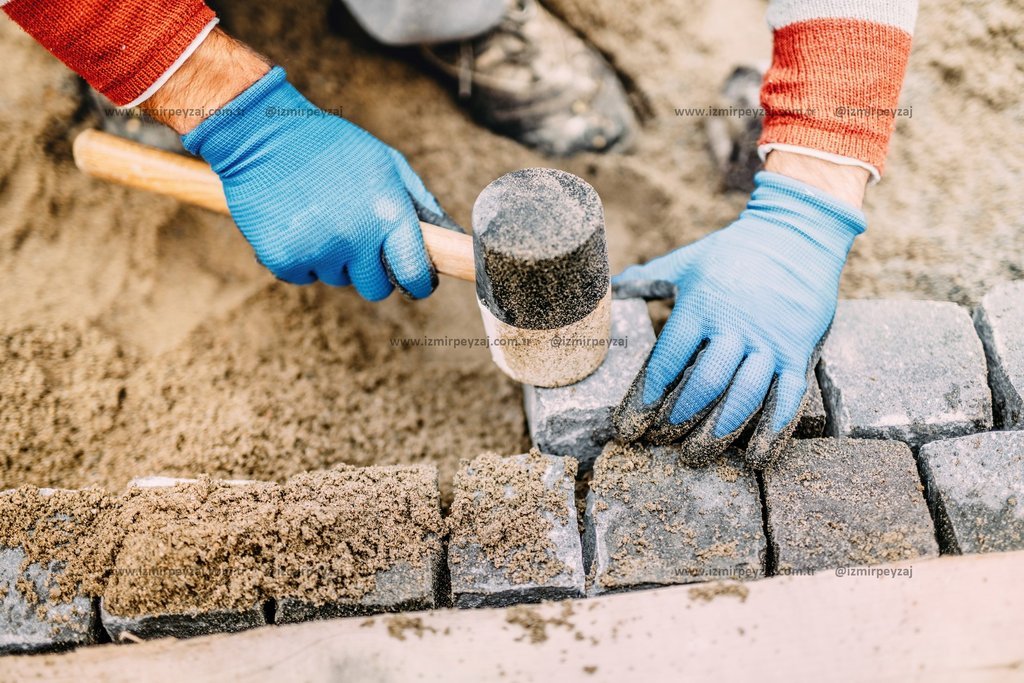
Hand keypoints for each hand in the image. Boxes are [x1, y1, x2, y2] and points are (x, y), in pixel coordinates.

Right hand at [181, 66, 458, 298]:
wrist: (261, 135)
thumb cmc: (330, 146)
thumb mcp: (386, 163)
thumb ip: (419, 203)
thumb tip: (448, 238)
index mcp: (388, 215)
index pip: (416, 276)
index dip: (418, 282)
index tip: (415, 279)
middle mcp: (356, 239)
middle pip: (376, 287)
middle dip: (372, 270)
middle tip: (356, 235)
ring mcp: (318, 252)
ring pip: (339, 279)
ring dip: (334, 258)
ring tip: (319, 216)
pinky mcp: (283, 259)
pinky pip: (303, 276)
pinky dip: (300, 258)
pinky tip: (295, 223)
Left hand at [612, 171, 865, 467]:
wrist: (797, 233)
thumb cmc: (735, 251)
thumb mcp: (688, 261)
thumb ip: (650, 279)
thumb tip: (613, 287)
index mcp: (700, 307)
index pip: (666, 361)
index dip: (645, 399)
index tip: (627, 427)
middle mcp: (735, 328)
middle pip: (703, 385)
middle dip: (677, 421)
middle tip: (658, 443)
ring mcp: (769, 342)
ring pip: (742, 398)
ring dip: (717, 433)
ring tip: (694, 457)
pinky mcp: (799, 352)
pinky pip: (787, 400)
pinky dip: (771, 432)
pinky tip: (754, 459)